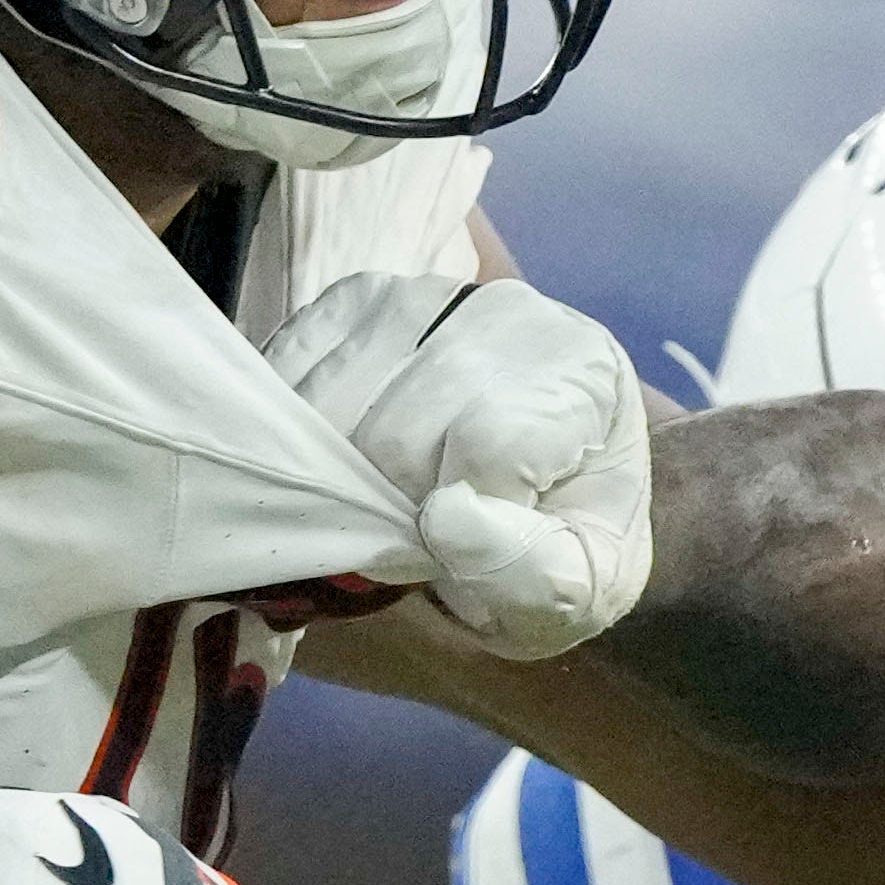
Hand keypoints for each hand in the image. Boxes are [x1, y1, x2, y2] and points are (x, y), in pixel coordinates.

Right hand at [269, 268, 653, 658]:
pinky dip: (299, 426)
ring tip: (387, 497)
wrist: (533, 494)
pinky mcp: (364, 298)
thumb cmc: (557, 545)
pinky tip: (340, 456)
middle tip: (417, 531)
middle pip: (399, 427)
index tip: (465, 546)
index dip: (458, 520)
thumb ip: (532, 574)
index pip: (488, 446)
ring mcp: (431, 295)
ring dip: (343, 473)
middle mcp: (512, 313)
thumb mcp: (578, 590)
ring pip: (337, 401)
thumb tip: (446, 519)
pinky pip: (296, 365)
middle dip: (394, 503)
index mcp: (587, 373)